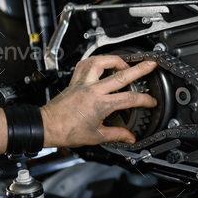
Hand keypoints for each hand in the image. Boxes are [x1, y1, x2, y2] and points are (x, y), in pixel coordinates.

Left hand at [40, 56, 157, 147]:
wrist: (47, 126)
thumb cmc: (67, 131)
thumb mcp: (96, 136)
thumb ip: (116, 135)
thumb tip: (129, 137)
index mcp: (100, 104)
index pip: (129, 99)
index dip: (144, 100)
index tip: (151, 101)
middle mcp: (92, 90)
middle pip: (120, 76)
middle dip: (139, 69)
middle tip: (150, 64)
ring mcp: (82, 83)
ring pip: (100, 62)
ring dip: (114, 60)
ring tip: (123, 62)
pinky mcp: (74, 81)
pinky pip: (84, 64)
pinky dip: (94, 61)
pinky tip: (101, 62)